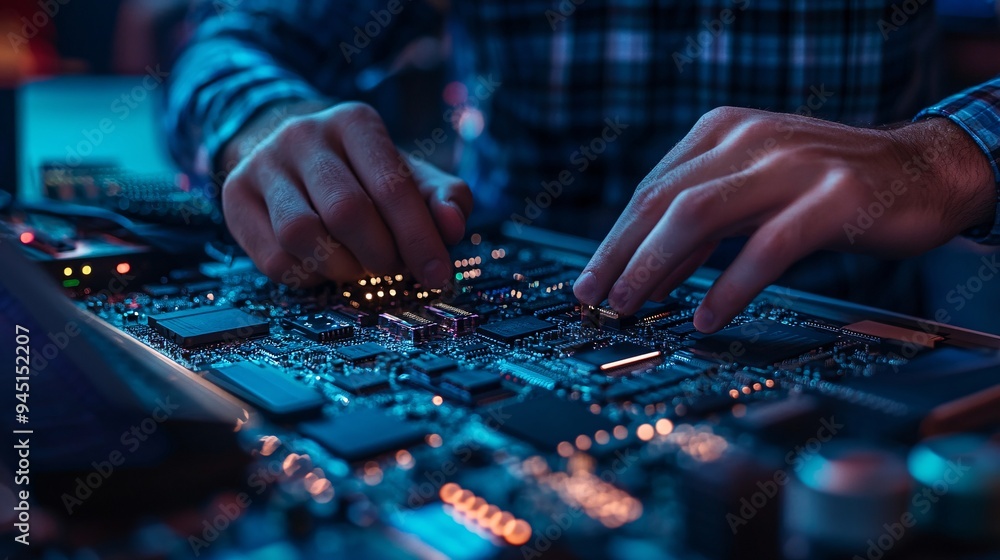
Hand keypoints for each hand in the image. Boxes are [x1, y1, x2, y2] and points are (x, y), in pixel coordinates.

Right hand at [220, 101, 471, 287]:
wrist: (288, 149)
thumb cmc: (360, 172)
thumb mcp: (408, 174)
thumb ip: (442, 199)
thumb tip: (453, 227)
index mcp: (354, 123)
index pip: (392, 186)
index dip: (419, 238)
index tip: (438, 275)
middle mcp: (303, 135)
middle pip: (347, 212)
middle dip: (380, 255)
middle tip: (393, 268)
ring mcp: (263, 164)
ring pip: (301, 235)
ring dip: (341, 267)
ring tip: (358, 265)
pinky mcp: (235, 197)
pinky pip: (273, 258)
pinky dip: (308, 275)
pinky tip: (322, 263)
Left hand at [574, 107, 995, 331]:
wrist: (923, 169)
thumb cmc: (829, 187)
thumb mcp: (755, 195)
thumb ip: (703, 228)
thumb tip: (646, 275)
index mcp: (723, 131)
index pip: (652, 189)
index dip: (614, 239)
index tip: (589, 280)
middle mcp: (750, 138)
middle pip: (663, 201)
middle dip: (621, 255)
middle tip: (597, 299)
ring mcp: (792, 164)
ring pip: (700, 216)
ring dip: (657, 268)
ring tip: (634, 307)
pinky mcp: (834, 196)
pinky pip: (767, 247)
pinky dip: (729, 286)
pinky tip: (708, 317)